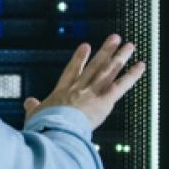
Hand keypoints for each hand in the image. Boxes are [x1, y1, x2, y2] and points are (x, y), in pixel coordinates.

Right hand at [23, 34, 146, 129]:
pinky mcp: (104, 102)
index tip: (86, 46)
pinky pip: (121, 86)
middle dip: (105, 51)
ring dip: (120, 57)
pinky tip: (141, 65)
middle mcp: (79, 88)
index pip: (73, 71)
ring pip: (108, 71)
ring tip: (129, 45)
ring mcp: (92, 93)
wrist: (54, 129)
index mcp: (62, 92)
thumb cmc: (43, 125)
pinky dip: (132, 76)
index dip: (79, 58)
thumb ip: (33, 107)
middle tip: (115, 38)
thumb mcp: (35, 115)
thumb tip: (28, 102)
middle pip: (95, 66)